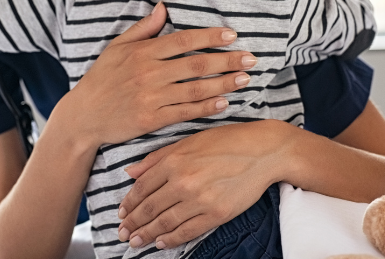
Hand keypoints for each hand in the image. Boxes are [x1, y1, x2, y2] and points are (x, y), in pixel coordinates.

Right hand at [52, 2, 257, 148]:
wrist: (83, 116)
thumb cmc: (101, 80)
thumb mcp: (116, 47)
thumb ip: (143, 29)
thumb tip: (164, 7)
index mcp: (142, 52)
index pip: (182, 40)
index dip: (209, 37)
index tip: (231, 36)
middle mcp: (149, 73)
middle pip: (195, 64)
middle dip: (226, 61)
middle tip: (251, 58)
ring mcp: (151, 97)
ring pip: (195, 88)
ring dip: (223, 84)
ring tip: (244, 79)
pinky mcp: (152, 119)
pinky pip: (186, 111)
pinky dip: (207, 107)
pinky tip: (224, 103)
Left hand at [116, 120, 292, 249]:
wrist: (263, 151)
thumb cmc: (227, 141)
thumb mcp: (189, 141)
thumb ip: (157, 158)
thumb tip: (131, 172)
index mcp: (174, 160)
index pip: (142, 188)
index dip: (129, 203)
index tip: (121, 213)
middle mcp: (183, 181)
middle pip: (150, 208)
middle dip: (133, 223)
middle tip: (122, 233)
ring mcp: (200, 199)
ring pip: (165, 222)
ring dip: (147, 235)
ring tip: (136, 241)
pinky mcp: (217, 214)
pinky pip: (188, 231)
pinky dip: (172, 239)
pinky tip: (161, 243)